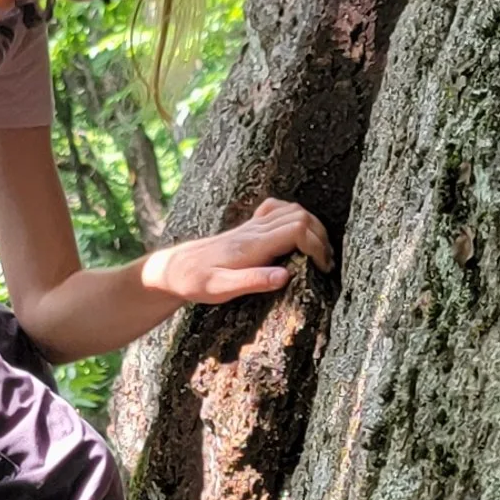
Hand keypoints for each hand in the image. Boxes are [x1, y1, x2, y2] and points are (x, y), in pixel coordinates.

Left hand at [142, 198, 333, 306]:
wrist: (172, 269)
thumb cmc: (194, 282)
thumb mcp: (220, 289)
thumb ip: (252, 281)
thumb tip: (285, 276)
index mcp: (252, 245)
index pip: (297, 230)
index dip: (317, 246)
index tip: (323, 268)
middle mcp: (254, 230)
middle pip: (301, 217)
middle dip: (321, 237)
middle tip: (327, 264)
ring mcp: (251, 226)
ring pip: (293, 211)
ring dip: (313, 227)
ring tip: (320, 253)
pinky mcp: (248, 228)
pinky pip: (278, 210)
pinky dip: (295, 217)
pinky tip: (296, 235)